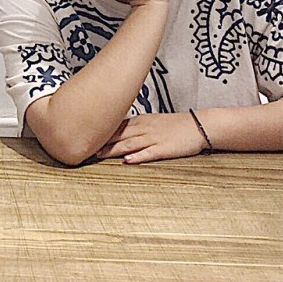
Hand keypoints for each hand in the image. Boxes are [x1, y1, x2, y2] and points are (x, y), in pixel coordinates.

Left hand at [93, 113, 207, 163]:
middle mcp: (144, 128)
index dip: (100, 132)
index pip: (116, 126)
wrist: (198, 125)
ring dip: (113, 150)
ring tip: (98, 155)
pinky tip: (128, 160)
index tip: (84, 136)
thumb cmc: (175, 126)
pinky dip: (138, 156)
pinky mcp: (164, 149)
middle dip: (101, 142)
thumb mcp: (152, 121)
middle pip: (119, 135)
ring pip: (130, 144)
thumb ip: (135, 127)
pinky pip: (149, 153)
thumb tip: (117, 132)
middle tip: (84, 148)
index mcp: (140, 121)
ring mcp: (154, 138)